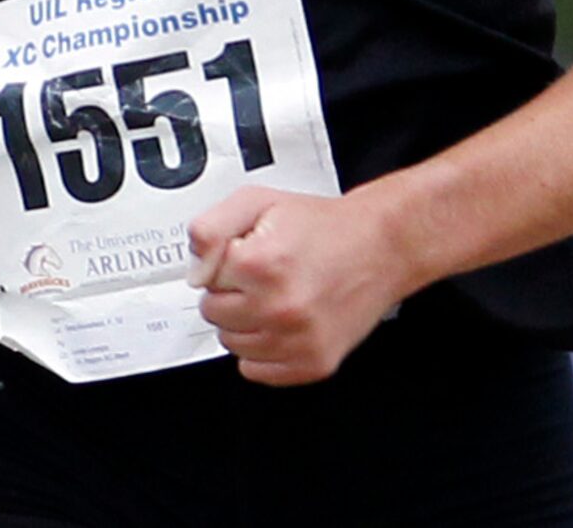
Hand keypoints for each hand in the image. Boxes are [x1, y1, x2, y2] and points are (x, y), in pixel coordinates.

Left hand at [188, 185, 404, 384]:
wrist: (379, 247)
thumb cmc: (322, 226)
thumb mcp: (257, 202)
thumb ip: (211, 229)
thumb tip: (193, 271)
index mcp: (260, 265)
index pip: (203, 278)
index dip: (223, 261)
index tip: (245, 253)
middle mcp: (279, 307)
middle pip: (214, 312)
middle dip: (230, 291)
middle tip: (260, 274)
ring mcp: (297, 341)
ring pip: (231, 343)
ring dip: (243, 321)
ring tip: (273, 295)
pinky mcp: (313, 364)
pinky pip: (256, 371)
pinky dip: (261, 350)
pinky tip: (280, 322)